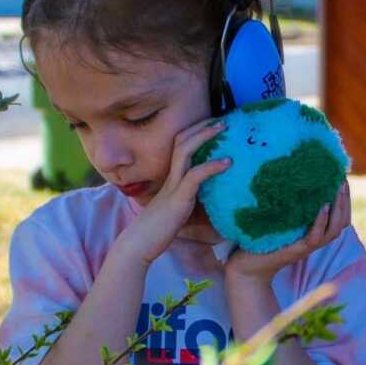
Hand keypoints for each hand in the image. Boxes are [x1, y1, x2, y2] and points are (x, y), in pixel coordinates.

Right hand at [117, 118, 231, 263]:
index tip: (214, 127)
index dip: (195, 134)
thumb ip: (193, 206)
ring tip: (224, 127)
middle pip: (181, 141)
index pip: (180, 147)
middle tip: (222, 119)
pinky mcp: (178, 199)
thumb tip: (216, 209)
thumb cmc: (157, 233)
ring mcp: (173, 186)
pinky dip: (212, 166)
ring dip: (205, 135)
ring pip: (185, 150)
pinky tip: (228, 163)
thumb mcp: (179, 214)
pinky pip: (195, 176)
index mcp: (171, 180)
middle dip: (201, 126)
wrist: (138, 245)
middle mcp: (170, 178)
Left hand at [225, 179, 350, 284]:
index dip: (344, 201)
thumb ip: (285, 209)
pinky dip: (320, 221)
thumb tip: (286, 181)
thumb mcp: (276, 223)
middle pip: (341, 223)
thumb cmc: (257, 244)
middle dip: (345, 201)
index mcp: (311, 234)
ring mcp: (306, 248)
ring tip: (338, 190)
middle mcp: (313, 242)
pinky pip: (315, 237)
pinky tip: (322, 207)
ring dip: (338, 209)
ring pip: (333, 230)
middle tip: (343, 180)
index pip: (338, 219)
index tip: (341, 179)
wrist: (246, 269)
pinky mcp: (296, 251)